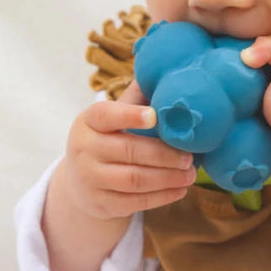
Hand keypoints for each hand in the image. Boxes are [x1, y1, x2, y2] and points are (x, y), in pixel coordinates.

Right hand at [61, 80, 196, 219]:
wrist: (79, 182)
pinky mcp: (100, 203)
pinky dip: (162, 196)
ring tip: (191, 173)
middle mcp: (83, 148)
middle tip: (190, 156)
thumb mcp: (113, 117)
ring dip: (168, 177)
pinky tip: (180, 189)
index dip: (130, 115)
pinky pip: (135, 202)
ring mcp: (89, 178)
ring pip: (134, 179)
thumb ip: (137, 97)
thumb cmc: (108, 139)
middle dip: (164, 154)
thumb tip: (166, 67)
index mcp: (88, 121)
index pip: (106, 114)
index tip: (155, 116)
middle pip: (128, 150)